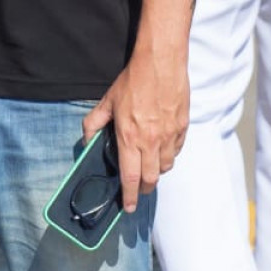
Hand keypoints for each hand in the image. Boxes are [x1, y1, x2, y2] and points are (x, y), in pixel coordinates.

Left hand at [81, 42, 187, 212]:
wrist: (161, 62)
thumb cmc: (133, 80)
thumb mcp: (107, 101)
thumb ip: (94, 123)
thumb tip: (87, 141)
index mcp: (130, 138)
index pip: (130, 178)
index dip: (129, 197)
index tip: (128, 207)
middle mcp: (151, 142)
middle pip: (151, 179)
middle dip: (144, 188)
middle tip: (138, 188)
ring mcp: (170, 135)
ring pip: (166, 166)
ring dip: (157, 170)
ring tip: (149, 164)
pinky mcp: (182, 127)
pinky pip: (176, 150)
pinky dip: (169, 154)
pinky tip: (162, 146)